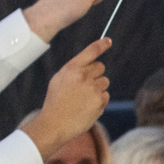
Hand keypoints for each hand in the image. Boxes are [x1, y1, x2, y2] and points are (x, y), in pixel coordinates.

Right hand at [24, 38, 111, 157]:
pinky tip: (87, 106)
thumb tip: (91, 66)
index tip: (108, 41)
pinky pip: (105, 95)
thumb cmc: (56, 100)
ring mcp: (93, 89)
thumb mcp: (59, 79)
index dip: (101, 45)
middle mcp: (84, 76)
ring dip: (98, 87)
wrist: (55, 122)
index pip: (90, 52)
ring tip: (83, 97)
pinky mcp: (100, 101)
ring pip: (104, 81)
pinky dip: (99, 100)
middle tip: (84, 84)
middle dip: (95, 73)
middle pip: (100, 67)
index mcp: (71, 68)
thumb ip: (75, 70)